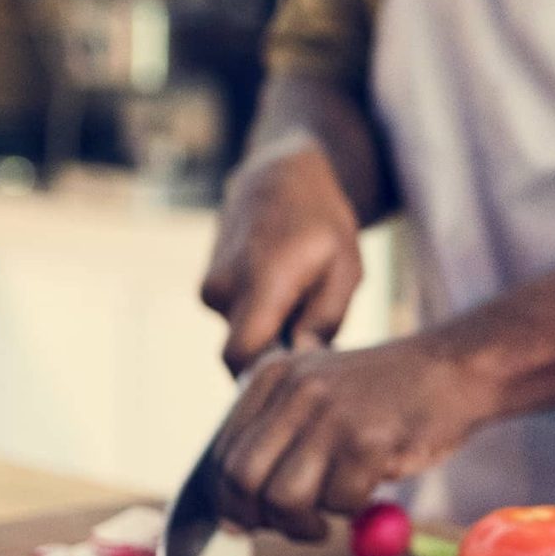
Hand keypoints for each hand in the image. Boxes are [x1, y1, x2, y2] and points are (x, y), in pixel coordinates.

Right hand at [200, 140, 365, 373]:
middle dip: (277, 355)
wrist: (278, 180)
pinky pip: (236, 322)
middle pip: (243, 354)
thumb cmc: (322, 225)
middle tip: (314, 332)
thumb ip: (325, 320)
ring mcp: (210, 288)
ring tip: (302, 304)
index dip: (265, 375)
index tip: (298, 372)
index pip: (238, 356)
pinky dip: (261, 319)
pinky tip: (285, 297)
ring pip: (242, 338)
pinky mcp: (208, 290)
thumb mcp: (346, 269)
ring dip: (272, 334)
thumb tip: (300, 359)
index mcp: (260, 281)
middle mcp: (224, 287)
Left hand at [213, 335, 489, 540]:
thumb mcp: (319, 396)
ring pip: (284, 498)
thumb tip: (233, 521)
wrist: (454, 371)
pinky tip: (366, 490)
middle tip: (293, 527)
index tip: (253, 521)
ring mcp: (331, 414)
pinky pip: (339, 501)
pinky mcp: (368, 440)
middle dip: (261, 518)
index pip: (223, 455)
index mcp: (272, 376)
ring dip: (303, 525)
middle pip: (243, 478)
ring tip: (326, 519)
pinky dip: (351, 509)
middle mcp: (295, 390)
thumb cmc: (385, 396)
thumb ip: (275, 444)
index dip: (232, 501)